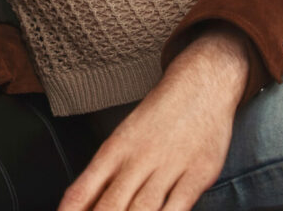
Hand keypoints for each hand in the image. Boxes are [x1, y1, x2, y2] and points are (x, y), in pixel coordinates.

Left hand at [56, 26, 248, 210]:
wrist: (200, 85)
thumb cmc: (159, 117)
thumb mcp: (126, 137)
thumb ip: (106, 175)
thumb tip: (82, 205)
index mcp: (115, 148)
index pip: (83, 189)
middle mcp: (138, 159)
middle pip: (111, 205)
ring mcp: (169, 167)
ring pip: (142, 210)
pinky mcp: (197, 175)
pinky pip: (177, 208)